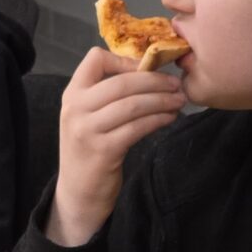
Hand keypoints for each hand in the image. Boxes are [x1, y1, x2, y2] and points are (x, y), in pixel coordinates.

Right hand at [49, 47, 184, 247]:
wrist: (78, 192)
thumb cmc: (90, 150)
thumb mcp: (88, 117)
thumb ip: (106, 95)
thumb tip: (148, 71)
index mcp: (72, 94)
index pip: (95, 59)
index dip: (125, 60)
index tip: (147, 68)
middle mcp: (76, 108)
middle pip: (122, 82)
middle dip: (155, 81)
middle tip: (177, 84)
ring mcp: (88, 130)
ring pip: (133, 104)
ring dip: (162, 101)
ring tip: (179, 101)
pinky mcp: (104, 150)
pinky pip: (138, 127)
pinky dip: (158, 120)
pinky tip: (170, 118)